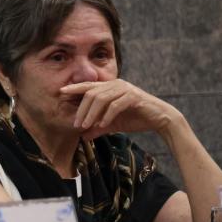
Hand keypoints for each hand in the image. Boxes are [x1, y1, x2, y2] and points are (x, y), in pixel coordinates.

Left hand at [60, 79, 182, 140]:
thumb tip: (82, 136)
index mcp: (110, 87)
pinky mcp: (134, 97)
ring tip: (86, 126)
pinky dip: (107, 115)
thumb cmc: (135, 118)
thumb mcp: (112, 124)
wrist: (160, 119)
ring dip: (92, 113)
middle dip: (81, 109)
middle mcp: (116, 84)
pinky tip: (103, 125)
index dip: (74, 88)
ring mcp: (126, 89)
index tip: (60, 93)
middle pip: (91, 93)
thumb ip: (97, 128)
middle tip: (76, 124)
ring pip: (102, 98)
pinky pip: (116, 105)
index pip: (88, 86)